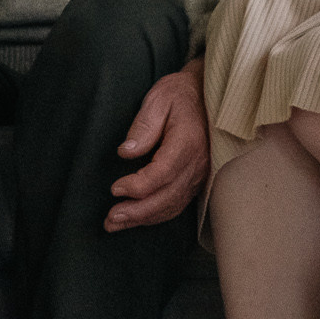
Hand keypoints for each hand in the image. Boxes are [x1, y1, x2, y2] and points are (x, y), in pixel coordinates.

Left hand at [107, 58, 207, 231]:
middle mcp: (197, 163)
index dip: (138, 186)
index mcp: (187, 142)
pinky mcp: (197, 180)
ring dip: (144, 219)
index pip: (163, 173)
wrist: (209, 95)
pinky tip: (137, 218)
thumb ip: (143, 126)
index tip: (115, 189)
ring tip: (116, 223)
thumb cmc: (180, 95)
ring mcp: (199, 175)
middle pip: (167, 197)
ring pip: (172, 205)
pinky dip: (157, 215)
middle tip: (110, 219)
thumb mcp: (159, 99)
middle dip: (137, 212)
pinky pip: (177, 204)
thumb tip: (126, 152)